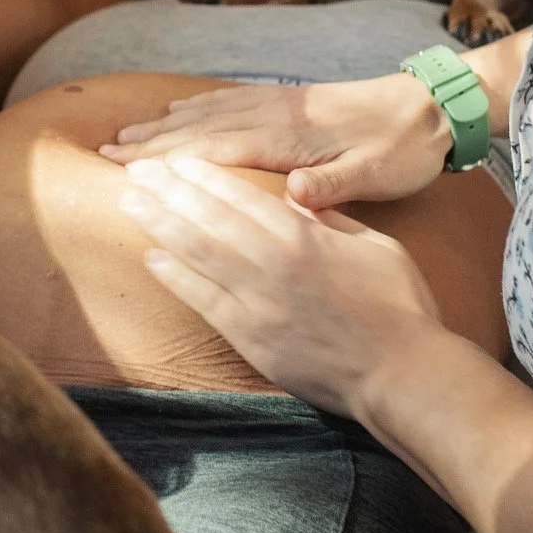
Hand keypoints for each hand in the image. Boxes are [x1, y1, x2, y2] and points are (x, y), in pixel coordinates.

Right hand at [101, 72, 450, 207]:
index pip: (216, 148)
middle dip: (152, 141)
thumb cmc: (403, 149)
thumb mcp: (376, 175)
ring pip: (210, 110)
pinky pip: (231, 99)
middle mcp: (277, 114)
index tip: (127, 169)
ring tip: (129, 131)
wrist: (433, 107)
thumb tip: (295, 198)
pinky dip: (198, 104)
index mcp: (291, 137)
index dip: (169, 160)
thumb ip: (334, 187)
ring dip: (167, 122)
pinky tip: (181, 108)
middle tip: (106, 152)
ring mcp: (282, 103)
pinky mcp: (291, 99)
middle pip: (201, 127)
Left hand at [120, 157, 443, 411]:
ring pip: (196, 253)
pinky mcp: (250, 338)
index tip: (175, 160)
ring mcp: (257, 302)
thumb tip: (297, 197)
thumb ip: (332, 218)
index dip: (203, 175)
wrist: (402, 373)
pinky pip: (201, 301)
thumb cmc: (400, 307)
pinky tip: (151, 257)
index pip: (240, 195)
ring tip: (129, 203)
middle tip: (137, 171)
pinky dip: (174, 277)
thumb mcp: (376, 245)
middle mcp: (272, 263)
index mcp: (303, 236)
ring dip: (159, 224)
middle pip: (208, 217)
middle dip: (168, 191)